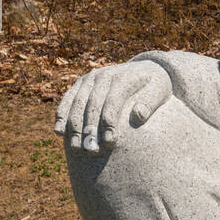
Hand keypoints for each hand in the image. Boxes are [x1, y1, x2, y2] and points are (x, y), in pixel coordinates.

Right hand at [55, 61, 171, 153]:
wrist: (144, 69)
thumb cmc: (155, 85)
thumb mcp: (160, 91)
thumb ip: (150, 103)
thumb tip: (138, 116)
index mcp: (123, 77)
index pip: (113, 102)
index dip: (109, 122)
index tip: (110, 142)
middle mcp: (103, 75)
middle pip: (92, 104)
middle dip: (90, 129)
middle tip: (91, 151)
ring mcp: (90, 78)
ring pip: (77, 103)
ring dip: (74, 125)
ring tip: (75, 147)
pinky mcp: (81, 83)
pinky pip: (68, 99)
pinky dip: (62, 114)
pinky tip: (59, 132)